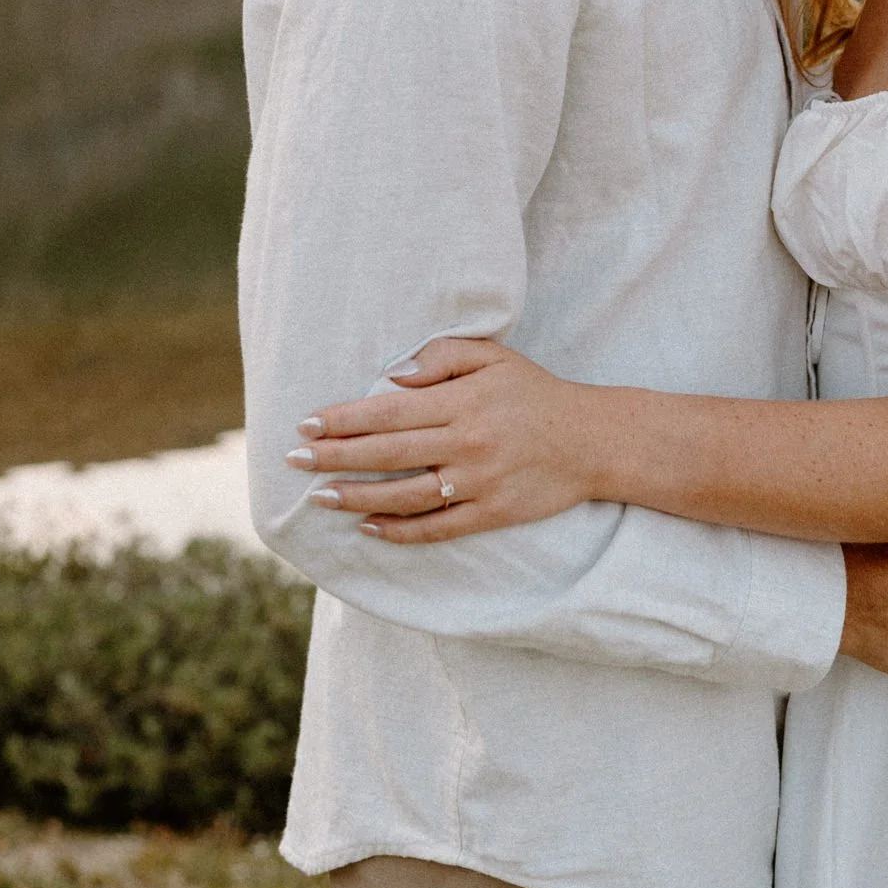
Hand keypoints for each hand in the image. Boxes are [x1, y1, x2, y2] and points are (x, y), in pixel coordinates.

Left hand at [286, 337, 596, 538]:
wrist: (593, 440)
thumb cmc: (535, 393)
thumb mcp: (494, 357)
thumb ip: (441, 357)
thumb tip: (391, 375)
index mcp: (462, 401)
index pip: (389, 410)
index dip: (344, 419)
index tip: (307, 424)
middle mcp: (465, 442)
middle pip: (387, 453)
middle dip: (335, 457)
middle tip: (294, 460)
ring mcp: (477, 483)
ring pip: (404, 495)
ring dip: (356, 497)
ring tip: (319, 497)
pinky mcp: (490, 513)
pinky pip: (435, 528)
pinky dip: (398, 530)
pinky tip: (368, 526)